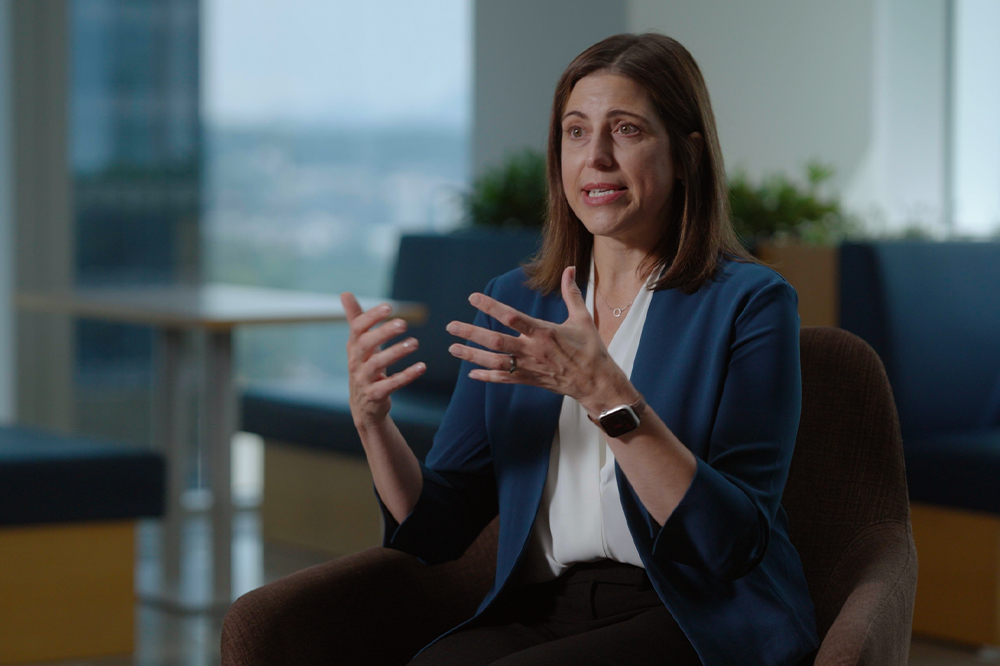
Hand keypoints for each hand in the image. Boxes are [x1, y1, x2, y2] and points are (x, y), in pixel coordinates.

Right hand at [341, 293, 425, 430]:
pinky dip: (406, 376)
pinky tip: (422, 367)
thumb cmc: (364, 367)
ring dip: (396, 352)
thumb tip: (345, 293)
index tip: (388, 307)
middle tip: (404, 323)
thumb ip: (356, 319)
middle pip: (365, 344)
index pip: (357, 328)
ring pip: (377, 365)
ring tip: (415, 343)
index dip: (371, 317)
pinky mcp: (375, 395)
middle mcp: (356, 362)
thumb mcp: (359, 344)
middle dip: (383, 333)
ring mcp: (363, 380)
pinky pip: (390, 385)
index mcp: (354, 347)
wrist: (364, 406)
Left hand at [446, 266, 634, 413]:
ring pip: (495, 361)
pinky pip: (504, 379)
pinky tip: (471, 374)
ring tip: (452, 348)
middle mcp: (533, 350)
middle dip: (471, 333)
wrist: (596, 383)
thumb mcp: (582, 318)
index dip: (490, 307)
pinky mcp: (530, 380)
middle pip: (495, 341)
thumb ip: (571, 293)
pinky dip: (487, 377)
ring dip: (472, 356)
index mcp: (544, 332)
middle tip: (450, 326)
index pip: (511, 317)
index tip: (473, 298)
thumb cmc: (591, 349)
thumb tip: (570, 268)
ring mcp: (529, 367)